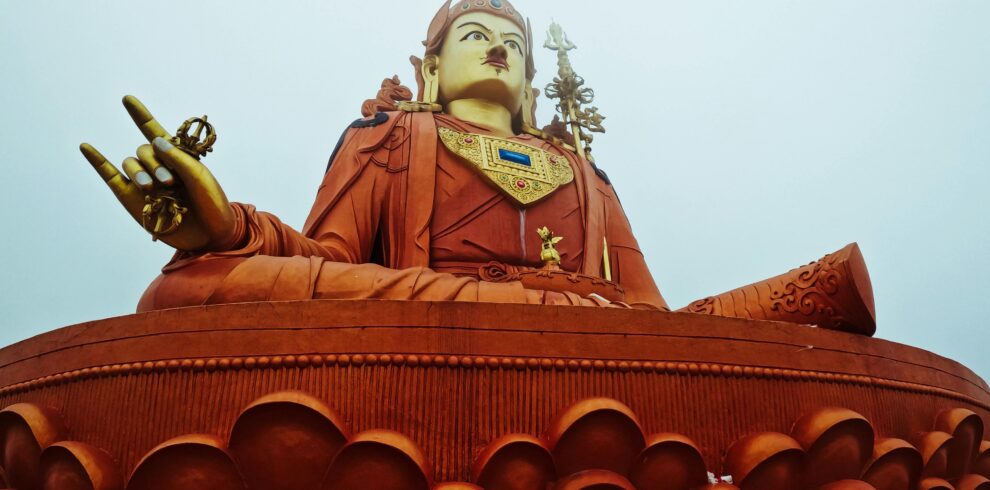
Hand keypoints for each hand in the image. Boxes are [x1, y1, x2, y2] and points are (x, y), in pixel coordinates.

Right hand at [80, 96, 236, 251]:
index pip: (154, 132)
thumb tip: (153, 139)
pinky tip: (86, 147)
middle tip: (169, 182)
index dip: (140, 116)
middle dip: (155, 163)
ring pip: (131, 164)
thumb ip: (178, 157)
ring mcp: (144, 183)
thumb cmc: (211, 204)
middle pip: (144, 151)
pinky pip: (111, 176)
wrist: (211, 236)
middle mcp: (158, 167)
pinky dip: (98, 161)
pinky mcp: (132, 199)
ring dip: (140, 172)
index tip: (127, 99)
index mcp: (177, 157)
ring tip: (153, 188)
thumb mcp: (201, 178)